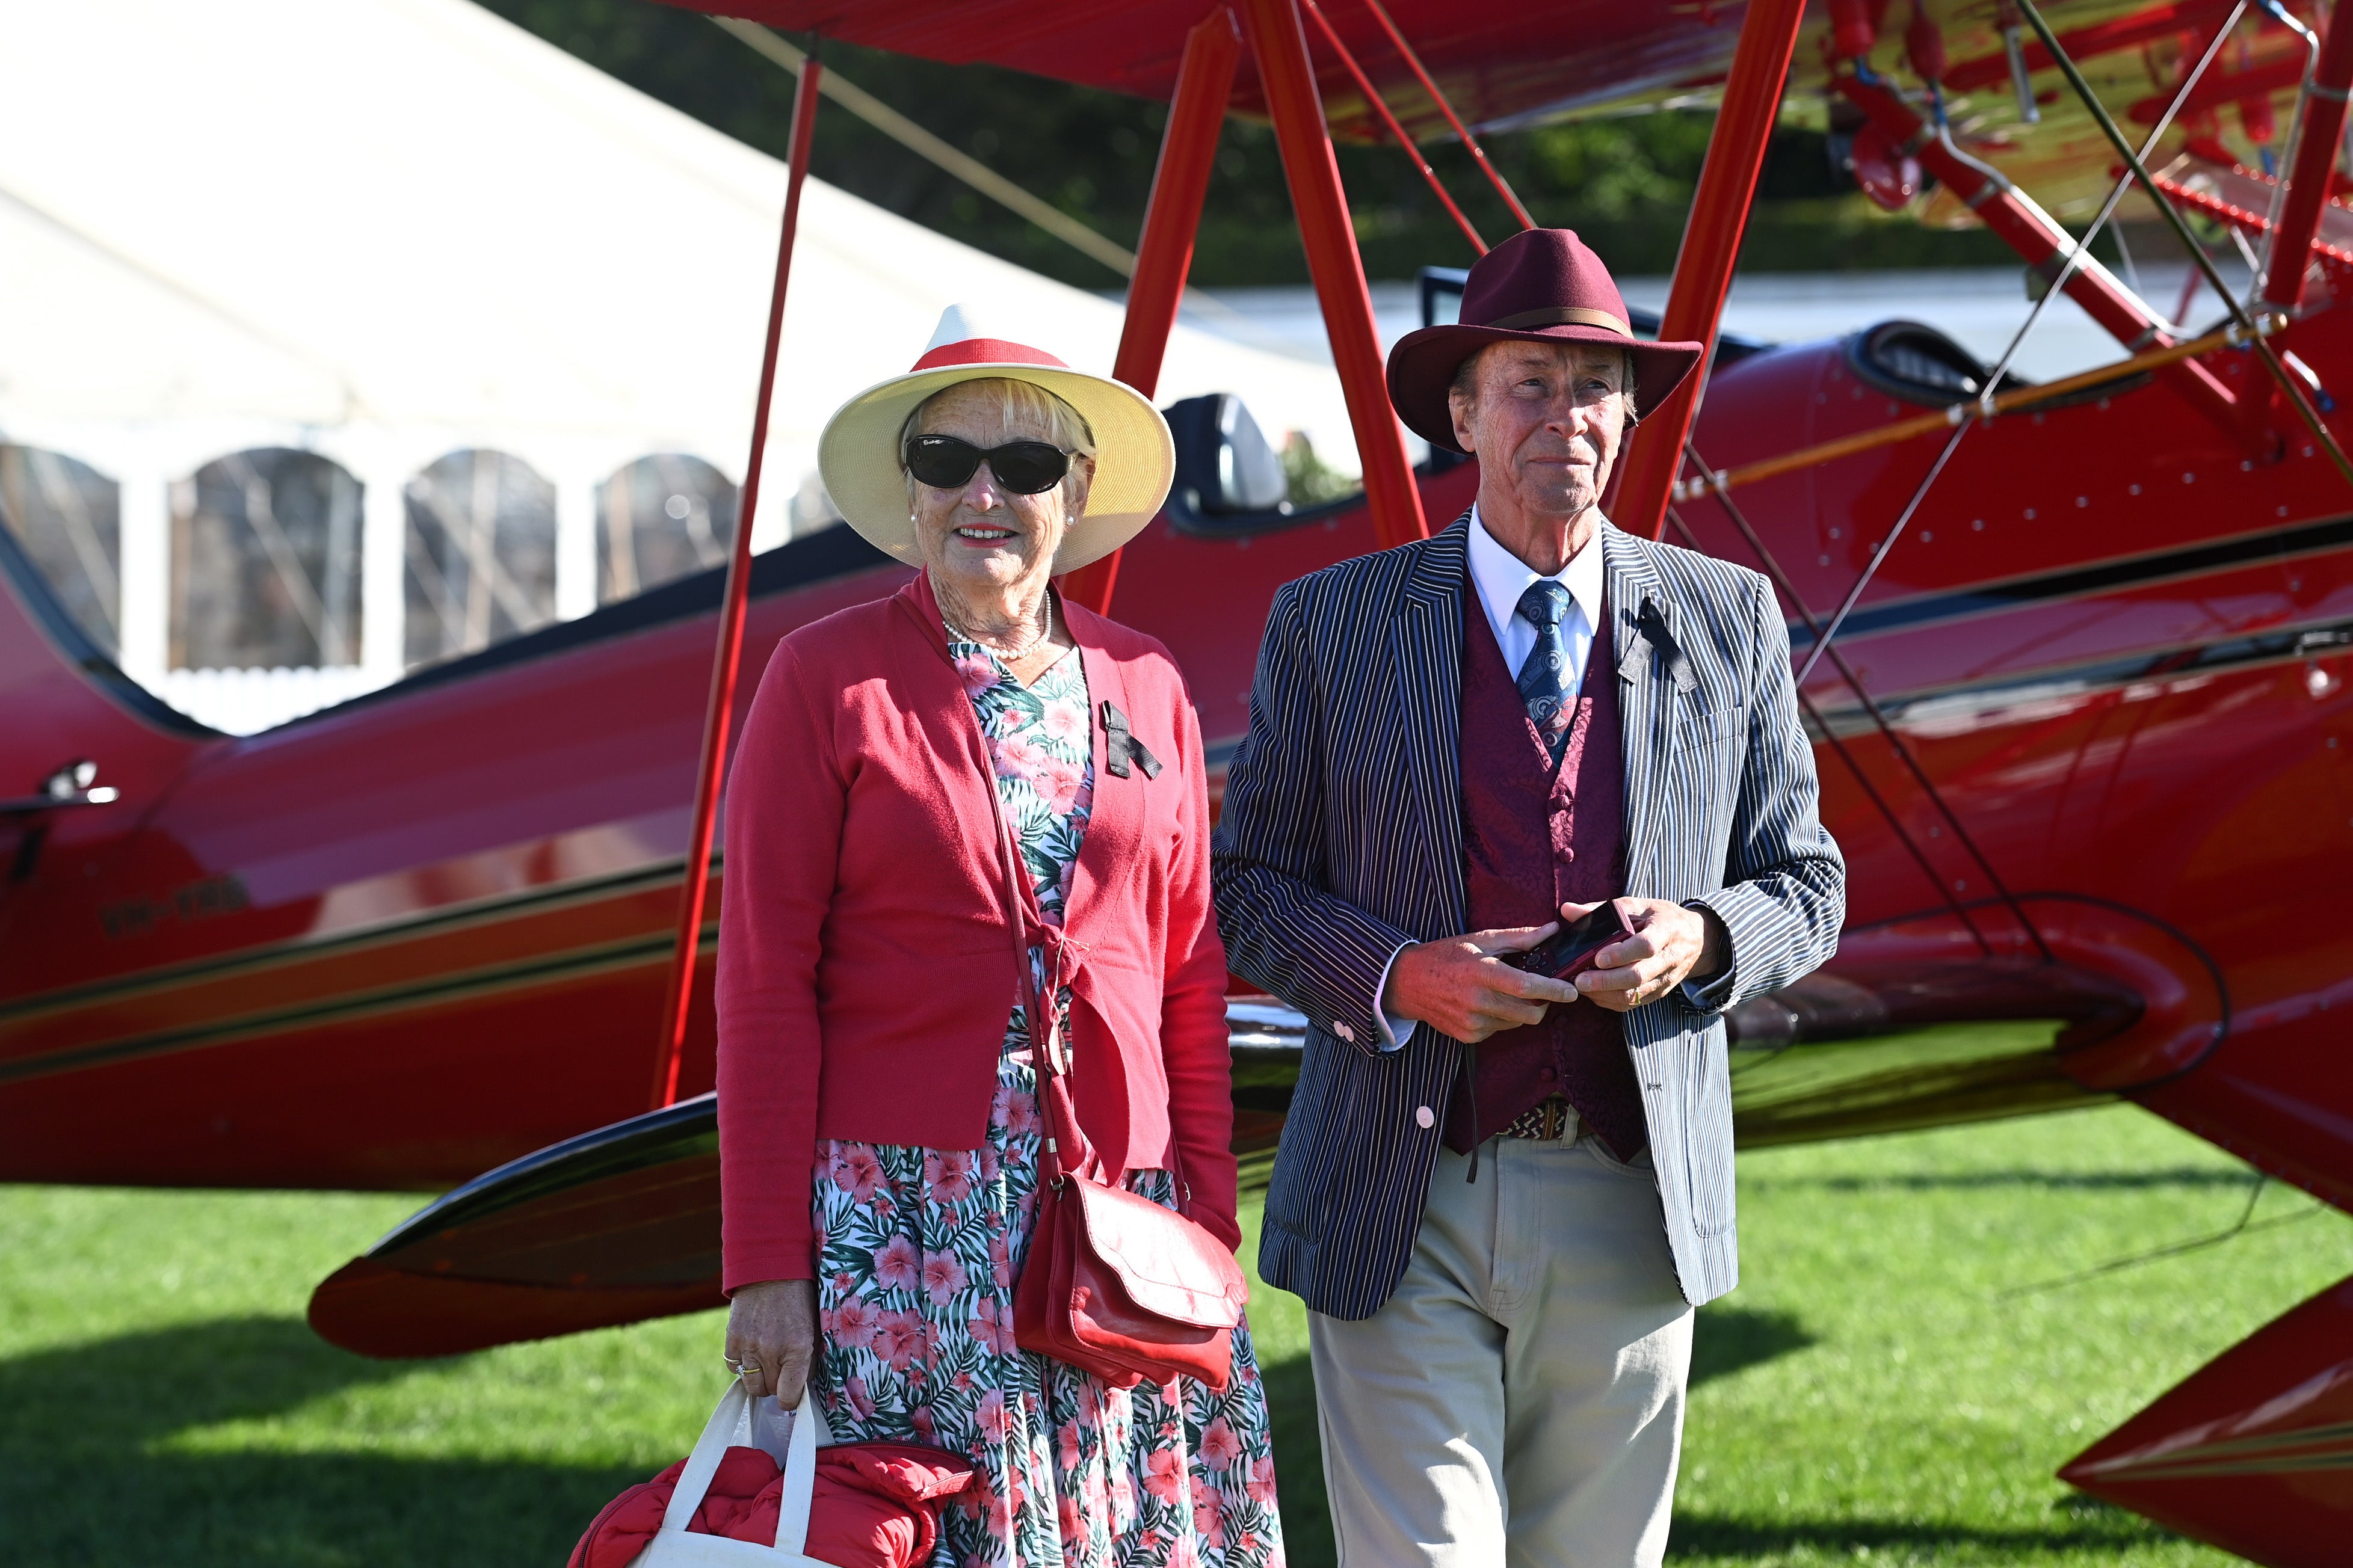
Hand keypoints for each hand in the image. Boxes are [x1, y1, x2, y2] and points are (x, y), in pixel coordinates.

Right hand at [725, 1278, 818, 1409]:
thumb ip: (808, 1361)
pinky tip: (752, 1351)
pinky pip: (734, 1368)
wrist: (772, 1270)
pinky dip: (743, 1365)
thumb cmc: (799, 1300)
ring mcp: (749, 1346)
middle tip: (781, 1371)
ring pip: (750, 1385)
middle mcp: (772, 1351)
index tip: (791, 1395)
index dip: (791, 1400)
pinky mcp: (732, 1339)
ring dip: (759, 1379)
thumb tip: (802, 1388)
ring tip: (766, 1364)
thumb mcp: (813, 1329)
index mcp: (798, 1349)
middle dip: (776, 1386)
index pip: (789, 1396)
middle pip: (769, 1392)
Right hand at [1383, 923, 1581, 1043]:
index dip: (1554, 990)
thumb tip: (1552, 931)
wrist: (1407, 982)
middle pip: (1529, 1013)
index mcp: (1482, 972)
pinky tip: (1487, 1003)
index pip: (1527, 987)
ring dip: (1521, 1010)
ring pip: (1516, 1023)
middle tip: (1543, 991)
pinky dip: (1502, 1018)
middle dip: (1543, 1004)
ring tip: (1505, 992)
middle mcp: (1478, 1001)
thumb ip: (1519, 937)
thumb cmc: (1446, 955)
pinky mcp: (1469, 1036)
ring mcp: (1473, 1022)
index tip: (1572, 991)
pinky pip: (1500, 1030)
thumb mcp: (1480, 939)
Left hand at [1569, 898, 1726, 1011]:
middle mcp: (1669, 958)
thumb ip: (1602, 909)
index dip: (1622, 954)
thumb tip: (1567, 910)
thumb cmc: (1661, 918)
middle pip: (1638, 976)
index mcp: (1666, 930)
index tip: (1598, 957)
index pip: (1646, 946)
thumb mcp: (1638, 905)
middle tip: (1580, 980)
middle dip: (1606, 981)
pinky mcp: (1659, 993)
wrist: (1696, 939)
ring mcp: (1665, 979)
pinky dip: (1611, 1001)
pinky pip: (1634, 1003)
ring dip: (1605, 994)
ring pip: (1635, 994)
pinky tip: (1594, 994)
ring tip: (1581, 987)